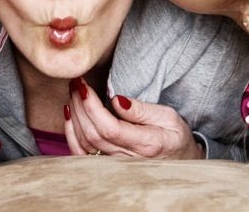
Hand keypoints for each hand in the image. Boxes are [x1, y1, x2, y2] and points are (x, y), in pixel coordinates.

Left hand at [64, 77, 202, 159]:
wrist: (179, 161)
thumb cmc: (174, 136)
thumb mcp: (168, 117)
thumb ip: (141, 110)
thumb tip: (115, 99)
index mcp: (145, 145)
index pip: (109, 128)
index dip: (91, 107)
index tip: (84, 85)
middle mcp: (128, 159)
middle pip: (92, 134)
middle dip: (80, 105)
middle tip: (76, 82)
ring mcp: (115, 165)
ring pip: (84, 143)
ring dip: (74, 116)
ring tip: (73, 92)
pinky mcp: (107, 165)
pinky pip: (82, 154)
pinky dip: (71, 134)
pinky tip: (69, 114)